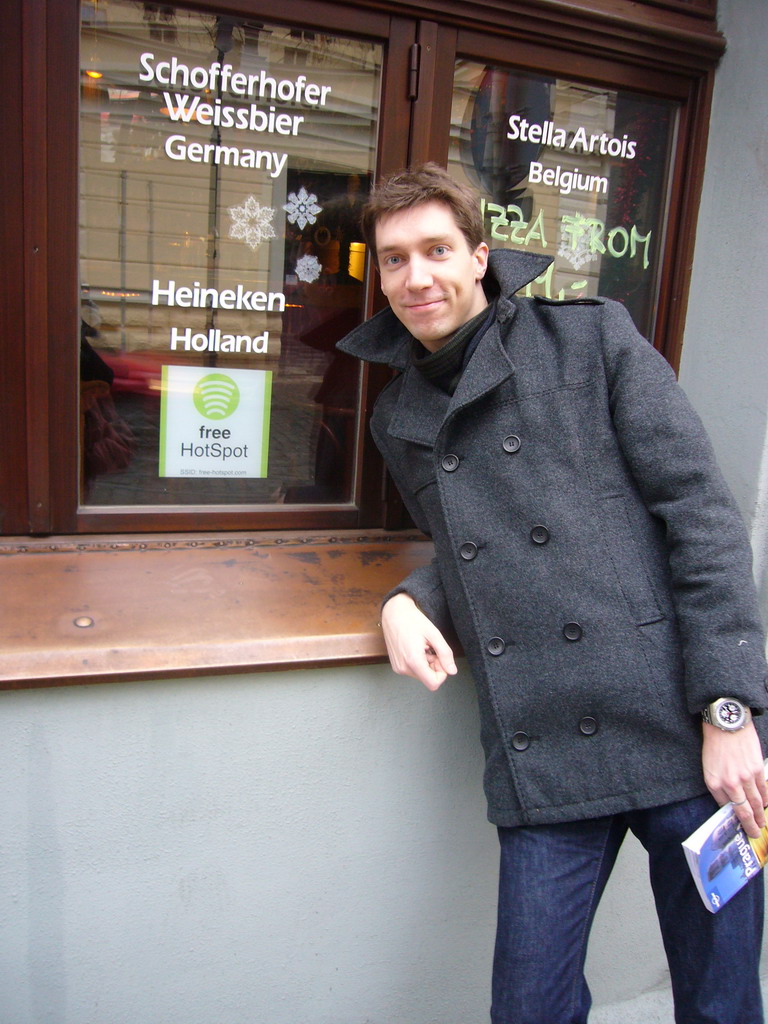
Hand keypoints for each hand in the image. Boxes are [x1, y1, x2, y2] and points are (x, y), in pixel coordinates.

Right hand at [380, 592, 456, 691]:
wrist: (394, 613)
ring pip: (421, 675)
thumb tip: (452, 671)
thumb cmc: (412, 620)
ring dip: (427, 664)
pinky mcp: (396, 665)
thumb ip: (445, 654)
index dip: (442, 673)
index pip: (433, 684)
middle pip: (428, 679)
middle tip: (432, 648)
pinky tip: (415, 649)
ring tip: (423, 647)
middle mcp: (403, 668)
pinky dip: (418, 662)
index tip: (440, 657)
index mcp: (413, 661)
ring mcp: (398, 668)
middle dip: (434, 666)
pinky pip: (413, 670)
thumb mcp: (434, 634)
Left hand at [702, 719, 767, 838]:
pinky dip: (766, 800)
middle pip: (743, 811)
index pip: (725, 808)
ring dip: (760, 816)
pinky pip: (764, 790)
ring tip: (762, 824)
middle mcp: (729, 783)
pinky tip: (766, 805)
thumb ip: (719, 785)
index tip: (739, 828)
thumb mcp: (708, 766)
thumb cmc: (715, 744)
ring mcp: (745, 778)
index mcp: (714, 783)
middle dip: (750, 826)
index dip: (734, 820)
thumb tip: (730, 801)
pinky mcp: (757, 770)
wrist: (726, 723)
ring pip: (756, 803)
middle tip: (755, 834)